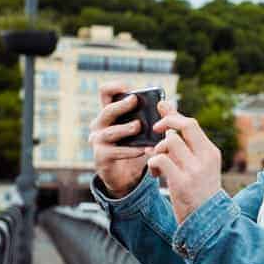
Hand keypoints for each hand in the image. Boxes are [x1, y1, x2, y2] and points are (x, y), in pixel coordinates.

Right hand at [89, 82, 156, 197]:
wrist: (126, 176)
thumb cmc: (134, 147)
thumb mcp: (142, 130)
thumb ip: (151, 116)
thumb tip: (166, 103)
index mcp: (109, 113)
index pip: (105, 93)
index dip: (114, 87)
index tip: (128, 88)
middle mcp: (99, 125)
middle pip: (106, 111)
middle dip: (121, 105)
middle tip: (134, 100)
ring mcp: (98, 141)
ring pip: (110, 132)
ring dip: (125, 128)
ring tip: (138, 126)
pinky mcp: (101, 157)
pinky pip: (115, 152)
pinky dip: (129, 150)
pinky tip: (142, 150)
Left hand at [148, 99, 222, 223]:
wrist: (207, 221)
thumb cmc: (199, 191)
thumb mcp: (199, 165)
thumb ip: (185, 143)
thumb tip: (167, 110)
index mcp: (211, 152)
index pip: (192, 123)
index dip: (173, 117)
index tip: (160, 122)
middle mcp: (205, 158)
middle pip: (185, 125)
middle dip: (166, 123)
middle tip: (155, 131)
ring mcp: (195, 170)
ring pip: (170, 142)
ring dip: (158, 149)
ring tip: (157, 162)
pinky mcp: (182, 183)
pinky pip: (161, 160)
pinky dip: (153, 163)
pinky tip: (155, 174)